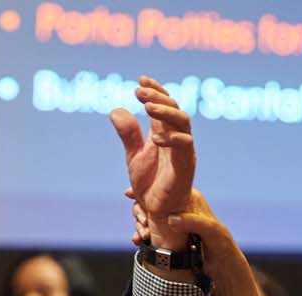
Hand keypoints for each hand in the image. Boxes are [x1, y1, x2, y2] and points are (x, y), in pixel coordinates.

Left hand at [110, 76, 194, 249]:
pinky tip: (155, 137)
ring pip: (183, 121)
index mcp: (166, 133)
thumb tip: (115, 110)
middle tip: (139, 91)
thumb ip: (128, 134)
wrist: (158, 210)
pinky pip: (185, 145)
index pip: (165, 104)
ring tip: (146, 107)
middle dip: (157, 97)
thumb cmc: (150, 184)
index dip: (155, 89)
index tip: (141, 79)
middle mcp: (178, 138)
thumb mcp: (134, 156)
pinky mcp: (186, 165)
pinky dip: (171, 138)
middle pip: (174, 108)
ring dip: (165, 111)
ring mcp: (184, 150)